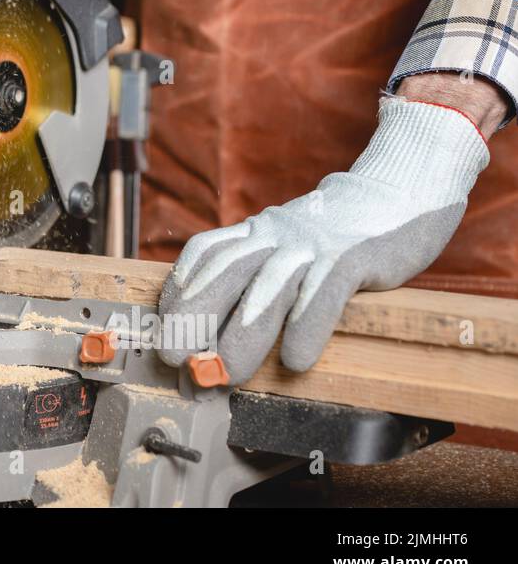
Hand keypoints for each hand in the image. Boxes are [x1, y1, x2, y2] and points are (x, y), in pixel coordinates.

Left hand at [157, 97, 488, 384]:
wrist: (401, 189)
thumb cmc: (338, 233)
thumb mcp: (288, 242)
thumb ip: (261, 272)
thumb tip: (224, 328)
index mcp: (257, 231)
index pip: (205, 254)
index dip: (179, 290)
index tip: (162, 326)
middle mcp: (276, 234)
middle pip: (225, 272)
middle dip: (192, 317)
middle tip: (173, 358)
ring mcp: (313, 243)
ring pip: (268, 287)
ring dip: (243, 333)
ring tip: (226, 374)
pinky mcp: (354, 253)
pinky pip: (324, 290)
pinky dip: (306, 325)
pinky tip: (295, 360)